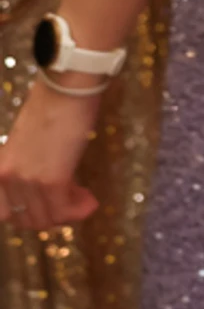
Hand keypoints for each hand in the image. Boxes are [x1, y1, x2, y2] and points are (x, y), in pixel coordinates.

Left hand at [0, 80, 106, 229]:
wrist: (66, 89)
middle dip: (52, 216)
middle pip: (26, 219)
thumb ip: (27, 165)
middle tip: (73, 201)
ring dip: (68, 213)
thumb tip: (44, 181)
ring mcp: (27, 181)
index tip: (48, 206)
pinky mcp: (52, 180)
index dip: (27, 215)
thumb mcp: (27, 143)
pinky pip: (64, 210)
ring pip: (46, 218)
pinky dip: (79, 210)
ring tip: (84, 199)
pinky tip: (90, 201)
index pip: (3, 213)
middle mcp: (6, 178)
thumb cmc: (51, 107)